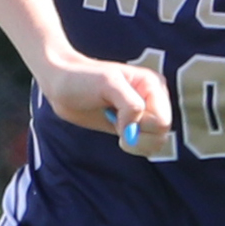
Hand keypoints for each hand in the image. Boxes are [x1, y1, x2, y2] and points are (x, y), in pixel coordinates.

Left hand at [41, 52, 171, 149]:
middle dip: (137, 135)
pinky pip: (145, 146)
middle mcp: (153, 99)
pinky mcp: (133, 126)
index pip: (162, 120)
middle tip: (116, 122)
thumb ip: (129, 104)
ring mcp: (144, 114)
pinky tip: (117, 131)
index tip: (117, 115)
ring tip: (115, 125)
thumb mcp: (107, 83)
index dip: (140, 124)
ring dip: (134, 142)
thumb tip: (134, 131)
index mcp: (153, 85)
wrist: (62, 84)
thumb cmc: (82, 79)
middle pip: (162, 134)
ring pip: (156, 143)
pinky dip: (132, 146)